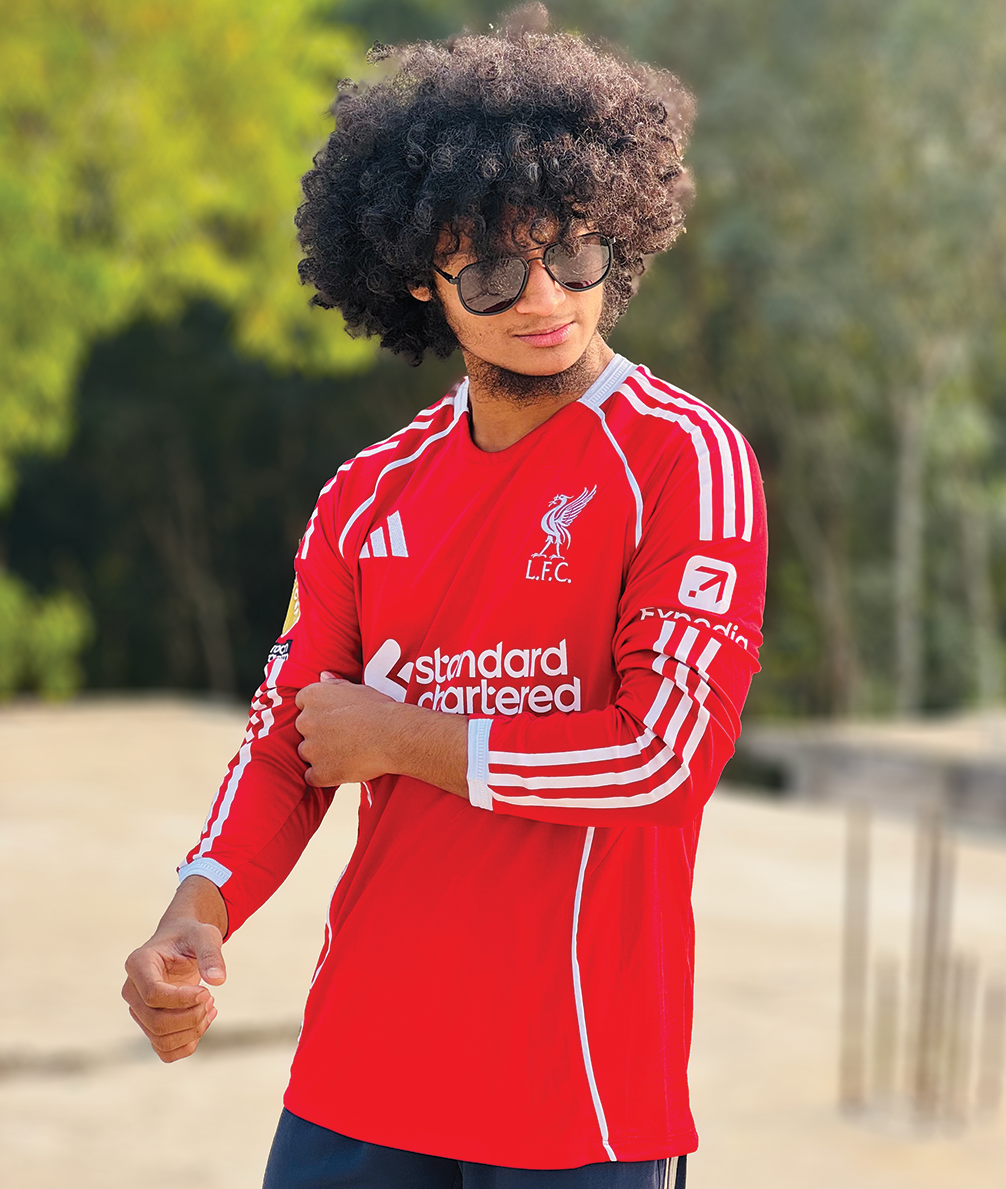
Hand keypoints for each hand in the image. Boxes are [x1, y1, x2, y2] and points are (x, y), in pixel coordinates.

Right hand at [122, 875, 226, 1062]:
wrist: (180, 942)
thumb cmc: (191, 936)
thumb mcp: (205, 935)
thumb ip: (211, 954)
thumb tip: (218, 981)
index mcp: (138, 964)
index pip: (153, 995)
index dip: (182, 1000)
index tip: (207, 992)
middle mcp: (131, 990)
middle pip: (155, 1021)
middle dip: (191, 1017)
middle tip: (211, 999)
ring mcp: (138, 1010)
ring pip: (160, 1039)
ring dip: (192, 1031)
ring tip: (211, 1008)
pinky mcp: (149, 1024)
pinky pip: (163, 1050)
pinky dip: (187, 1045)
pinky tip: (204, 1022)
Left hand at [295, 673, 468, 796]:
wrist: (393, 736)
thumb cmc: (379, 710)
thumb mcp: (357, 688)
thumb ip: (335, 684)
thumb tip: (323, 676)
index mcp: (313, 696)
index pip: (302, 702)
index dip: (318, 711)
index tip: (332, 717)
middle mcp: (306, 721)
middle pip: (304, 728)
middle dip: (318, 732)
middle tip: (342, 735)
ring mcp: (311, 749)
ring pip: (307, 753)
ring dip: (321, 755)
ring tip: (346, 753)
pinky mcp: (319, 773)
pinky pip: (313, 776)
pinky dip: (324, 775)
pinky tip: (342, 769)